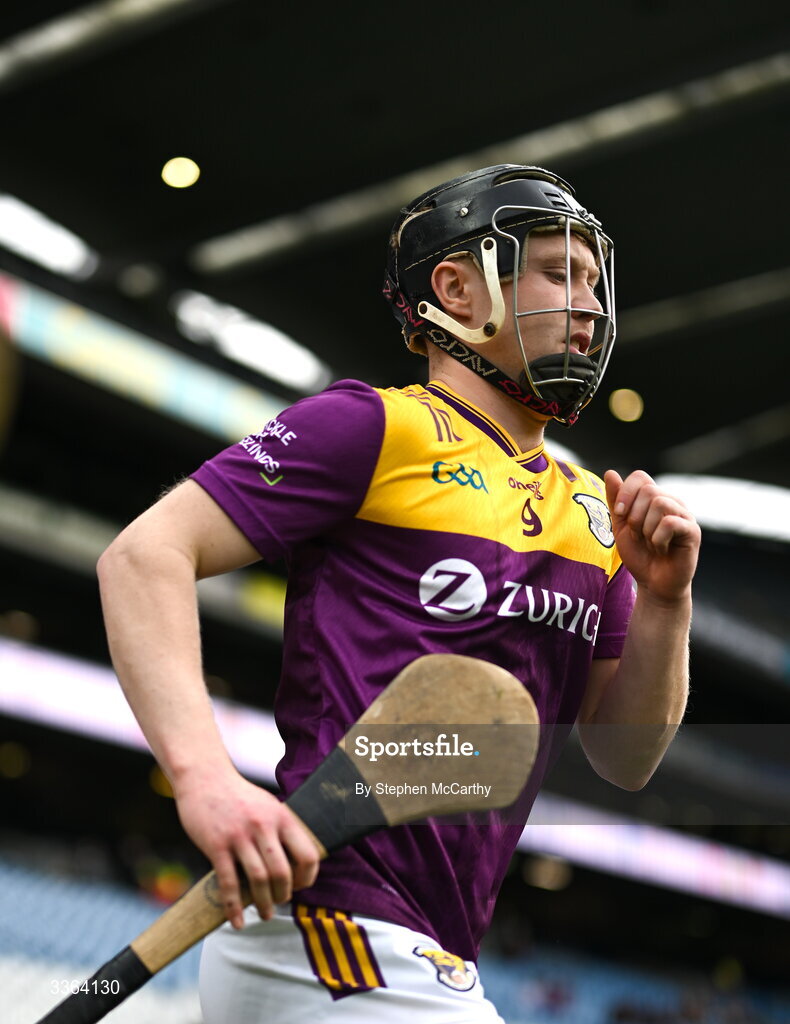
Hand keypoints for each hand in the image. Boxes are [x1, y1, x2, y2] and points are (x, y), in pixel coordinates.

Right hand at [172, 761, 319, 928]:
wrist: (205, 778)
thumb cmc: (237, 796)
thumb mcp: (268, 806)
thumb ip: (280, 830)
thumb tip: (295, 862)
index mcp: (282, 817)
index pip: (308, 855)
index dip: (307, 877)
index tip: (299, 887)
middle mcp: (264, 826)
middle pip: (283, 872)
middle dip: (284, 895)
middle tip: (279, 903)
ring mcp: (240, 836)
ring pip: (259, 880)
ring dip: (263, 904)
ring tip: (264, 914)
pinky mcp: (217, 845)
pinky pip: (228, 883)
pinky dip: (234, 907)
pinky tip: (236, 921)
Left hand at [604, 469, 700, 603]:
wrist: (654, 584)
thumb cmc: (640, 555)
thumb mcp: (620, 526)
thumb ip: (616, 501)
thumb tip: (611, 472)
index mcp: (655, 498)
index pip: (640, 477)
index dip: (626, 493)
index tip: (620, 514)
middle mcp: (672, 502)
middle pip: (649, 490)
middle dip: (634, 516)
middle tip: (638, 535)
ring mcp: (685, 516)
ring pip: (660, 504)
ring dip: (646, 528)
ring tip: (650, 543)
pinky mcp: (692, 531)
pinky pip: (670, 522)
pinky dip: (658, 538)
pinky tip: (661, 549)